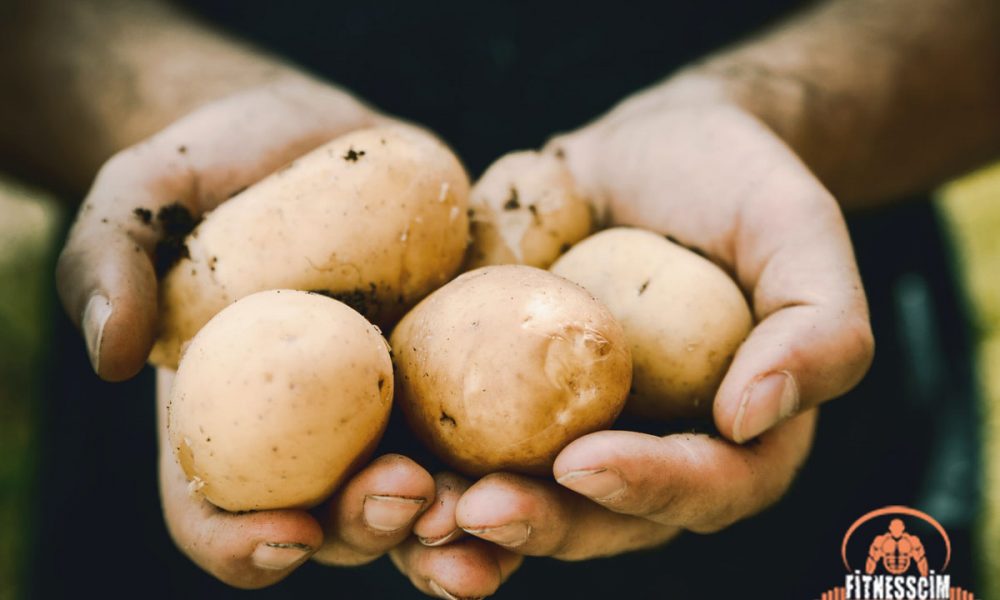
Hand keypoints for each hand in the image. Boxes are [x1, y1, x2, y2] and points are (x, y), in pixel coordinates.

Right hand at [59, 77, 505, 592]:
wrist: (307, 137)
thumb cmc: (212, 171)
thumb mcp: (142, 197)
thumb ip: (108, 262)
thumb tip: (112, 353)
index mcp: (226, 424)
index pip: (217, 516)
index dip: (243, 544)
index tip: (288, 533)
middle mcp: (313, 439)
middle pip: (337, 521)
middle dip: (373, 527)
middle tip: (408, 494)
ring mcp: (390, 411)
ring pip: (425, 497)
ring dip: (460, 521)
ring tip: (490, 505)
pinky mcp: (457, 370)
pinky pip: (491, 426)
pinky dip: (519, 452)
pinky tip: (556, 450)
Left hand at [447, 73, 870, 589]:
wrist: (645, 151)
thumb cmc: (733, 186)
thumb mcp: (797, 230)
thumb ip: (819, 325)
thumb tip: (756, 416)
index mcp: (732, 437)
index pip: (704, 487)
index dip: (650, 488)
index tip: (588, 462)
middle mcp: (646, 452)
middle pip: (600, 520)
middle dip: (541, 524)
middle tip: (480, 510)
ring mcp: (566, 432)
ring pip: (521, 507)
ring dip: (463, 529)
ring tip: (414, 514)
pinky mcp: (500, 401)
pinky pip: (458, 452)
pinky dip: (417, 470)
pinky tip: (373, 469)